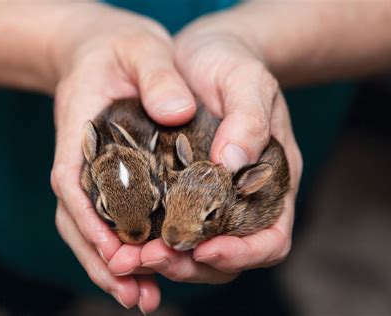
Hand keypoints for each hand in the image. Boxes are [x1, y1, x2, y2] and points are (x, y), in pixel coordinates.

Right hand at [49, 3, 195, 312]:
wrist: (105, 50)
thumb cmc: (121, 49)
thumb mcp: (141, 47)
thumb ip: (157, 74)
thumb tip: (178, 111)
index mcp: (80, 133)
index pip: (74, 184)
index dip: (91, 223)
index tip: (116, 254)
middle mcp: (81, 162)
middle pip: (81, 221)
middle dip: (105, 260)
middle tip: (136, 293)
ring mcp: (95, 176)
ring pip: (94, 231)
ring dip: (116, 269)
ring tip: (144, 300)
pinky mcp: (113, 182)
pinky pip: (113, 222)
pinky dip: (126, 252)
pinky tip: (150, 275)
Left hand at [109, 9, 301, 283]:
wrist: (197, 55)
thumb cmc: (231, 64)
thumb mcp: (247, 80)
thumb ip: (249, 120)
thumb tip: (233, 163)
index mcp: (270, 183)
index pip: (271, 239)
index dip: (243, 254)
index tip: (205, 248)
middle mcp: (240, 201)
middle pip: (225, 258)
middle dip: (187, 265)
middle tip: (148, 257)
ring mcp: (207, 200)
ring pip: (191, 252)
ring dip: (160, 261)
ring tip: (125, 256)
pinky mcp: (176, 193)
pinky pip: (165, 228)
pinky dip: (145, 241)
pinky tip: (120, 237)